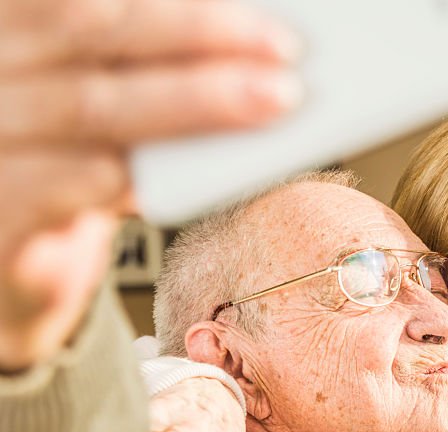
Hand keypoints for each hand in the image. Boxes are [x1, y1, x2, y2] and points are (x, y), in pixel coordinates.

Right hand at [0, 0, 300, 370]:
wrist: (9, 256)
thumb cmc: (62, 162)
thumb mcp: (99, 99)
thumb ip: (149, 67)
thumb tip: (254, 48)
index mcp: (8, 25)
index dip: (175, 2)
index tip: (251, 4)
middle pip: (90, 26)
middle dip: (198, 32)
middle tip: (284, 48)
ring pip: (96, 104)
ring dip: (197, 101)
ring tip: (276, 99)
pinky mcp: (0, 207)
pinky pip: (77, 180)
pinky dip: (152, 168)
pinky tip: (208, 170)